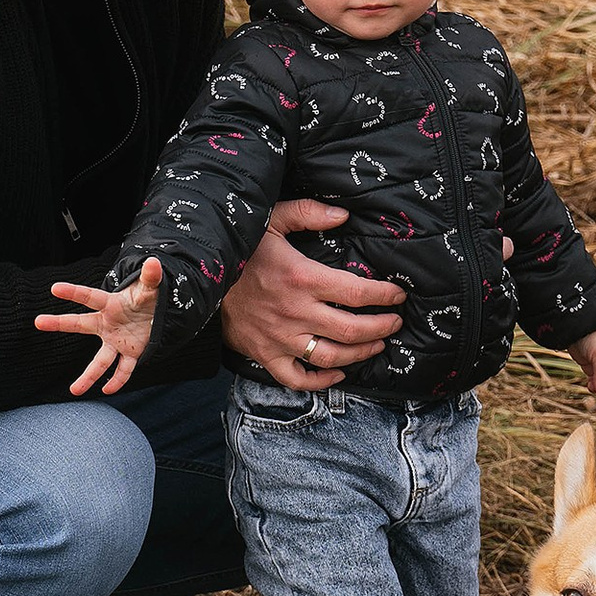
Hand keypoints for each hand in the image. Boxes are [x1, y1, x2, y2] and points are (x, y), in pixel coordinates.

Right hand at [36, 260, 159, 398]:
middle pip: (81, 325)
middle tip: (37, 321)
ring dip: (89, 376)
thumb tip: (153, 262)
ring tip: (74, 391)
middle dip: (60, 323)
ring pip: (100, 360)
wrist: (156, 313)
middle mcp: (108, 324)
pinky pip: (123, 369)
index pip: (90, 297)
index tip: (54, 288)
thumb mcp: (152, 287)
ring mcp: (117, 341)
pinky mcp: (130, 353)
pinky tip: (108, 390)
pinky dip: (118, 380)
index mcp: (111, 305)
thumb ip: (151, 277)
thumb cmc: (148, 298)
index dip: (73, 292)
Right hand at [217, 198, 404, 390]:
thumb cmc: (239, 248)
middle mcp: (295, 312)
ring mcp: (280, 338)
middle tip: (395, 322)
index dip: (384, 295)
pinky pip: (297, 378)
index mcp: (302, 278)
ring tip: (377, 344)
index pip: (357, 292)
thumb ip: (308, 213)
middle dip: (382, 327)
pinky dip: (320, 381)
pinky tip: (338, 373)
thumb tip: (343, 215)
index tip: (399, 294)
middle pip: (352, 329)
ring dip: (361, 353)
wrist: (197, 278)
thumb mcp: (271, 219)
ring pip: (331, 356)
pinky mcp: (265, 355)